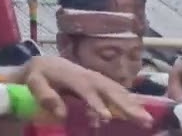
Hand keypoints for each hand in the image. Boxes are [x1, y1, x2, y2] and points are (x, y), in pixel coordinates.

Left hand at [17, 56, 151, 127]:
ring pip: (118, 91)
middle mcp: (89, 76)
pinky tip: (141, 111)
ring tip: (147, 119)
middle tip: (142, 119)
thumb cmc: (39, 75)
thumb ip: (45, 96)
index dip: (96, 103)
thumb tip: (60, 114)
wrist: (45, 63)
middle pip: (109, 90)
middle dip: (126, 105)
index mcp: (73, 76)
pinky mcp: (101, 82)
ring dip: (133, 104)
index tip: (106, 117)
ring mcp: (97, 79)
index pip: (87, 90)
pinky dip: (131, 100)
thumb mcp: (34, 82)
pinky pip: (118, 91)